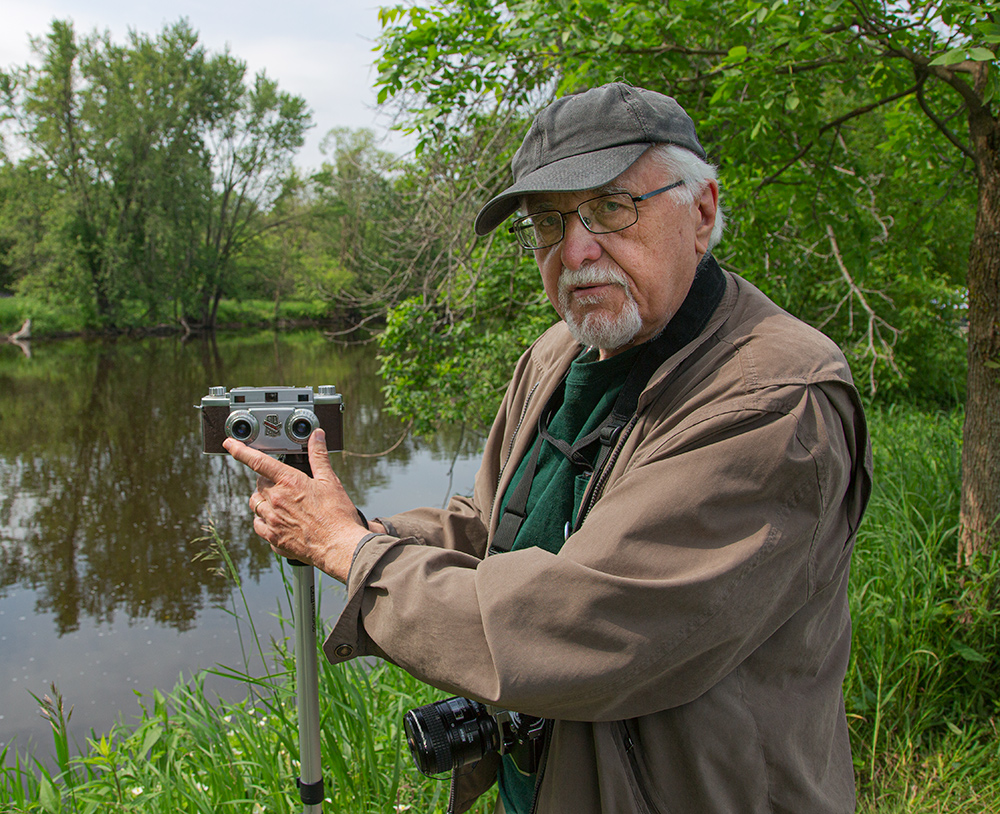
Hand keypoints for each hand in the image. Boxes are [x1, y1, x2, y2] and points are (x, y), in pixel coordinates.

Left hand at [223, 429, 369, 581]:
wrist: (338, 547)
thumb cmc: (337, 516)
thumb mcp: (330, 481)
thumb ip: (319, 456)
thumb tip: (317, 436)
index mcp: (289, 482)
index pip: (258, 461)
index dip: (241, 450)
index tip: (230, 444)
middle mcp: (275, 500)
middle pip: (259, 483)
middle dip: (267, 479)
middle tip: (284, 482)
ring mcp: (272, 521)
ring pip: (255, 503)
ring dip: (263, 499)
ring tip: (279, 501)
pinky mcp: (273, 539)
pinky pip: (258, 525)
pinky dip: (263, 520)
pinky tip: (276, 520)